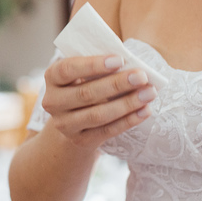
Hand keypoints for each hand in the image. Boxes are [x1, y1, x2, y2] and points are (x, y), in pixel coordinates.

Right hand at [42, 55, 156, 150]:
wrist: (73, 121)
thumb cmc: (85, 84)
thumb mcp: (84, 72)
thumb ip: (100, 66)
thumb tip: (132, 63)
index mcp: (52, 77)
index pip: (68, 69)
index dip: (93, 65)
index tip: (120, 59)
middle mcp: (53, 102)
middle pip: (86, 93)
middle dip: (117, 84)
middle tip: (142, 76)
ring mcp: (65, 124)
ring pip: (98, 115)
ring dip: (127, 104)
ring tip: (149, 93)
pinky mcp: (80, 141)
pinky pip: (107, 131)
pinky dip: (128, 121)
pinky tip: (145, 111)